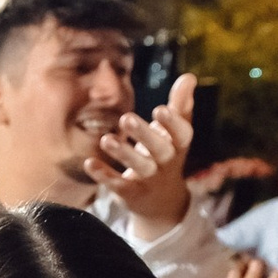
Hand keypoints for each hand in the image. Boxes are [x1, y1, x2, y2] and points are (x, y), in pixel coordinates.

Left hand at [83, 74, 195, 229]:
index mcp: (179, 145)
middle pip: (159, 150)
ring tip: (105, 140)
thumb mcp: (177, 131)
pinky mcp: (130, 192)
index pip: (181, 134)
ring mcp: (149, 179)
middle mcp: (166, 163)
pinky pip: (117, 184)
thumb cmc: (168, 154)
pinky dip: (104, 175)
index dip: (172, 123)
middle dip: (144, 135)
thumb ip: (181, 104)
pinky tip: (88, 163)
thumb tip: (189, 76)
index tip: (160, 109)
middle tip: (126, 118)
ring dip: (123, 154)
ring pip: (138, 167)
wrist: (163, 201)